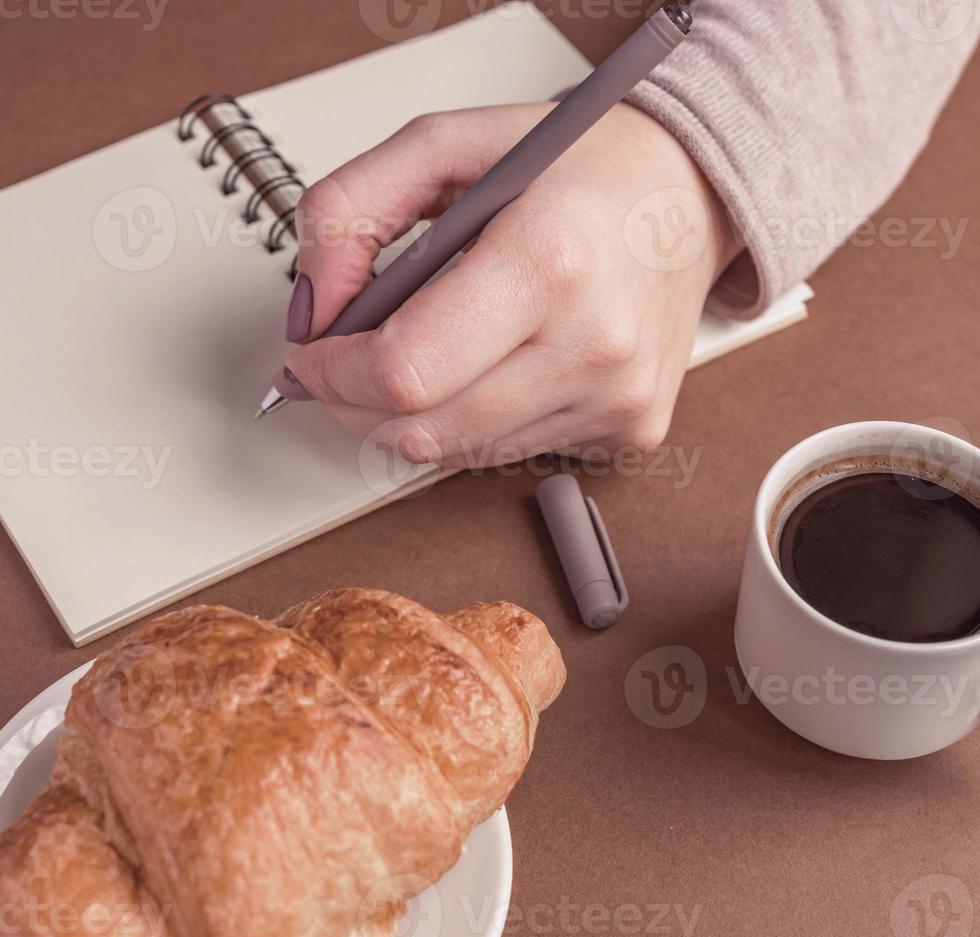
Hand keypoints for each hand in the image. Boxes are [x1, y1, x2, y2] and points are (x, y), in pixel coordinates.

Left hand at [284, 102, 738, 467]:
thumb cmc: (580, 167)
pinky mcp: (631, 430)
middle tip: (342, 368)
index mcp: (549, 262)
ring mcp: (618, 399)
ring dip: (415, 415)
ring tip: (422, 354)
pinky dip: (474, 421)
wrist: (690, 194)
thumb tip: (314, 309)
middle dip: (357, 405)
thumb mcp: (447, 144)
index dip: (334, 375)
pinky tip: (489, 368)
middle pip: (425, 431)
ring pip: (462, 454)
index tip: (311, 358)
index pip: (406, 372)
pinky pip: (511, 453)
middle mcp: (594, 344)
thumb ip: (350, 210)